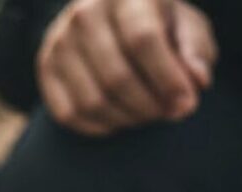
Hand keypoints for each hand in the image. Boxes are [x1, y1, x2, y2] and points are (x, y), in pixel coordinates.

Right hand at [36, 0, 217, 136]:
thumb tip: (196, 81)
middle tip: (169, 114)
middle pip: (116, 77)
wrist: (107, 14)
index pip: (142, 40)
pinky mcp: (45, 67)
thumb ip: (195, 51)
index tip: (186, 105)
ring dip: (126, 119)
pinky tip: (119, 118)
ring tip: (147, 115)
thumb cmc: (155, 22)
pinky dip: (99, 127)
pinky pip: (69, 114)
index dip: (167, 79)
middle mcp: (85, 13)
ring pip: (93, 101)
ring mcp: (59, 42)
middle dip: (149, 106)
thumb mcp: (184, 25)